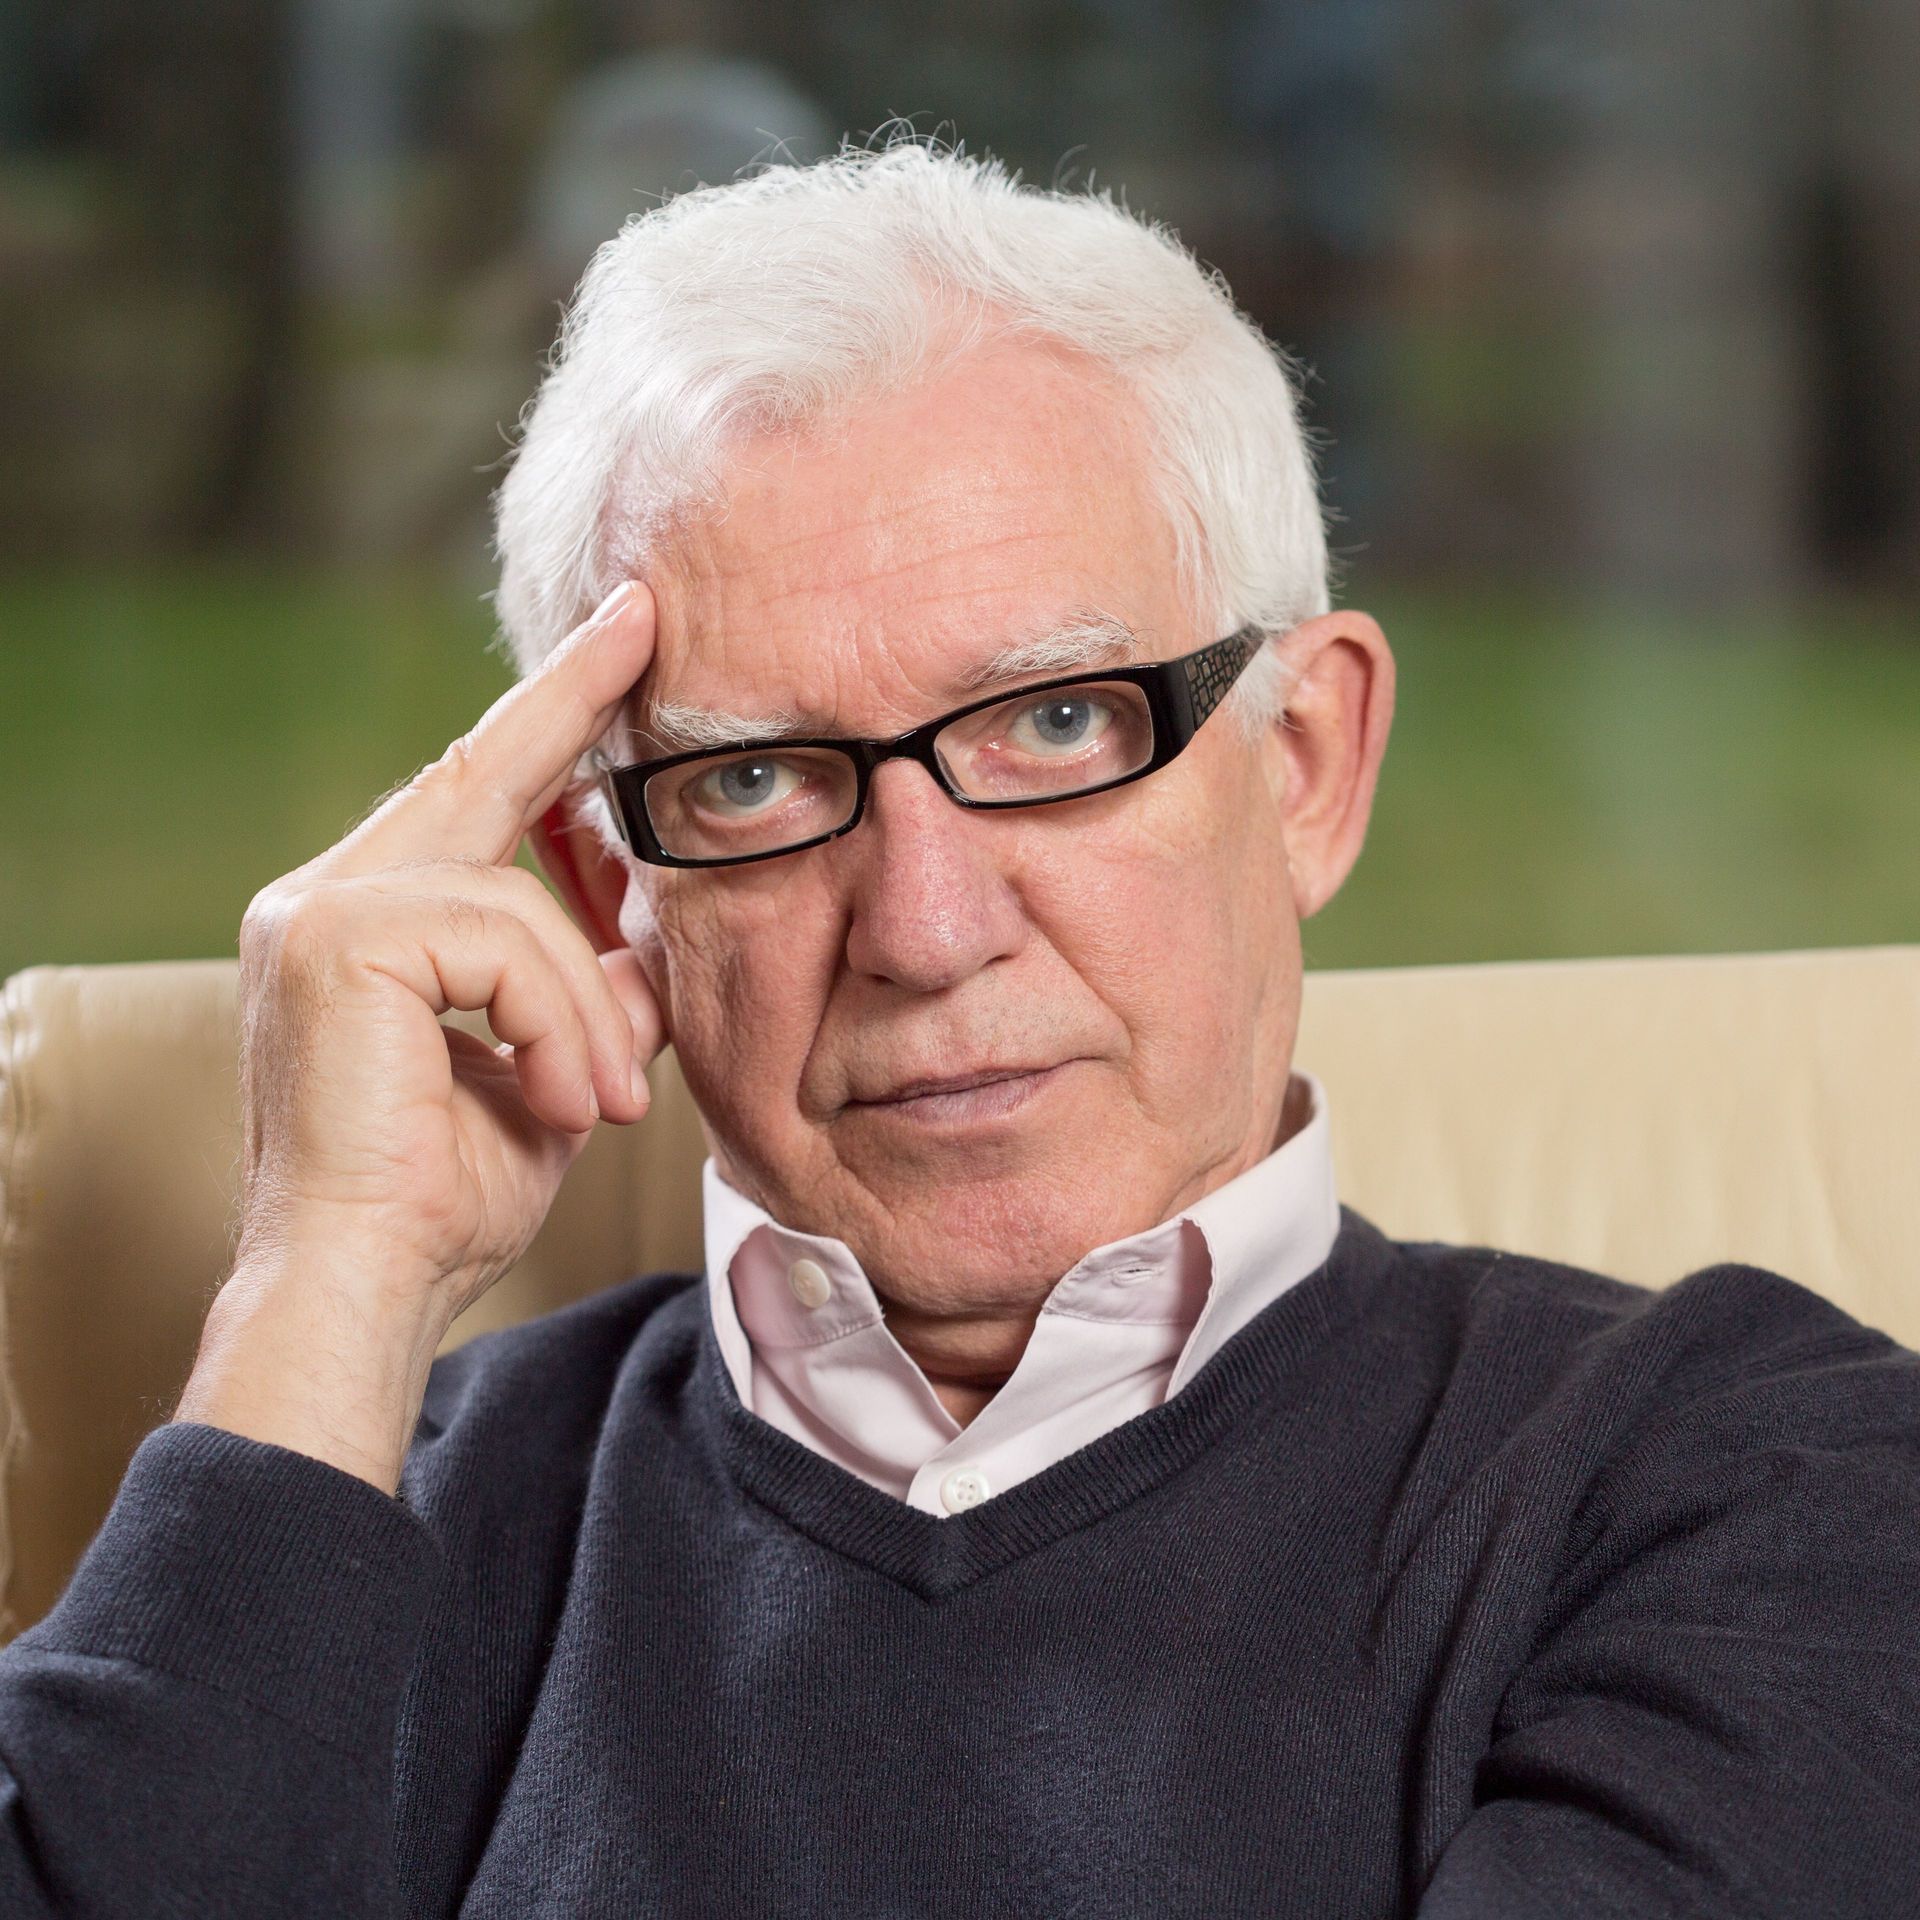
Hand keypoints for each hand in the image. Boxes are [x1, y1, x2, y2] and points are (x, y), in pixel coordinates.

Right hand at [175, 581, 661, 1490]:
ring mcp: (319, 913)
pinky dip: (559, 1025)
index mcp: (370, 926)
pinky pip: (507, 943)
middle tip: (644, 615)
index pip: (473, 795)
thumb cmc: (445, 1198)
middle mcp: (326, 897)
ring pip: (520, 898)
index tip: (616, 640)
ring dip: (585, 1009)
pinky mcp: (336, 942)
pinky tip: (561, 1101)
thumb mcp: (553, 1073)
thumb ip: (592, 991)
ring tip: (598, 1103)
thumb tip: (656, 930)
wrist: (368, 1288)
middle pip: (477, 771)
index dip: (547, 717)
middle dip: (569, 697)